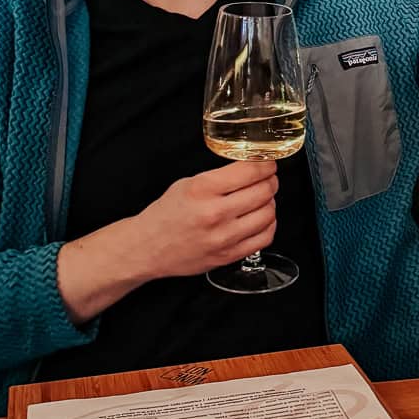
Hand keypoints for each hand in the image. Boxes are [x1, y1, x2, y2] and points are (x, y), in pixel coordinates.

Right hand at [129, 160, 279, 278]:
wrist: (147, 248)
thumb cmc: (167, 214)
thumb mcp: (188, 184)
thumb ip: (220, 176)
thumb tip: (253, 168)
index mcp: (202, 189)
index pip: (249, 171)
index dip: (265, 164)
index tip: (267, 163)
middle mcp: (214, 213)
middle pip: (263, 190)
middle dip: (270, 180)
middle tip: (268, 178)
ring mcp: (223, 237)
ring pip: (268, 213)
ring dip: (270, 202)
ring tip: (262, 198)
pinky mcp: (228, 255)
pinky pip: (265, 237)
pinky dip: (269, 224)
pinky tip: (260, 218)